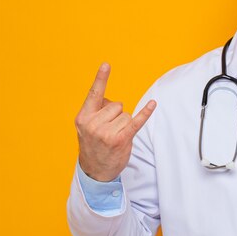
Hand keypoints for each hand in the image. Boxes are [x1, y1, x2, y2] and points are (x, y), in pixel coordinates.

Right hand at [75, 63, 155, 181]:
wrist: (95, 171)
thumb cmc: (93, 144)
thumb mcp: (87, 127)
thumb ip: (96, 111)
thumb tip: (112, 102)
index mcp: (83, 117)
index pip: (94, 94)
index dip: (101, 78)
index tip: (107, 64)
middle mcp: (93, 124)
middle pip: (117, 105)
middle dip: (116, 115)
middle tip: (109, 130)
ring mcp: (106, 133)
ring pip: (126, 114)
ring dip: (124, 124)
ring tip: (115, 136)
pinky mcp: (120, 140)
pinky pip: (136, 122)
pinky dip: (145, 113)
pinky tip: (153, 104)